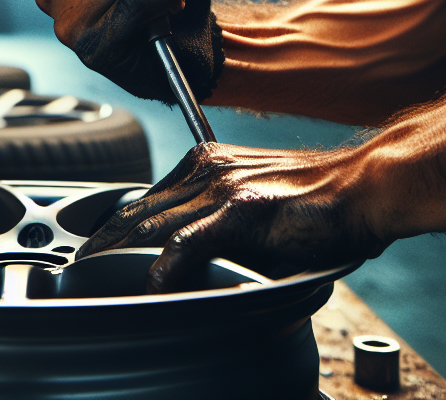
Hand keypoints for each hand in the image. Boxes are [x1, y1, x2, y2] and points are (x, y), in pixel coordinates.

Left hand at [79, 142, 387, 291]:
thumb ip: (219, 213)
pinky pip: (192, 240)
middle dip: (103, 242)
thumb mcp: (255, 196)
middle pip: (139, 209)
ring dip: (121, 255)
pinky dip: (167, 263)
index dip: (114, 225)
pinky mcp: (243, 210)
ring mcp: (224, 189)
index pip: (146, 197)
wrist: (365, 188)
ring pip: (155, 224)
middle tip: (81, 269)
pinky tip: (153, 283)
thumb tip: (187, 251)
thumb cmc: (319, 200)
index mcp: (208, 163)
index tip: (95, 248)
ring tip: (99, 279)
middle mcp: (209, 170)